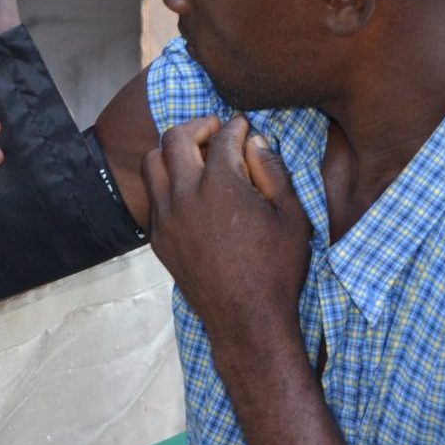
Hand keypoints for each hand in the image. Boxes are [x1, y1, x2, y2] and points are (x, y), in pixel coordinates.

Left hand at [140, 117, 311, 349]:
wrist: (247, 319)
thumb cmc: (277, 269)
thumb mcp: (292, 216)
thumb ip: (273, 171)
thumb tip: (255, 141)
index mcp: (221, 185)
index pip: (222, 137)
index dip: (236, 126)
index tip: (244, 126)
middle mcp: (185, 196)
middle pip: (175, 138)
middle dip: (197, 126)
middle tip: (215, 130)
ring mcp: (165, 218)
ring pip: (152, 163)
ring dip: (172, 151)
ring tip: (196, 156)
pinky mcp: (157, 238)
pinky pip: (152, 196)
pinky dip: (166, 182)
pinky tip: (189, 190)